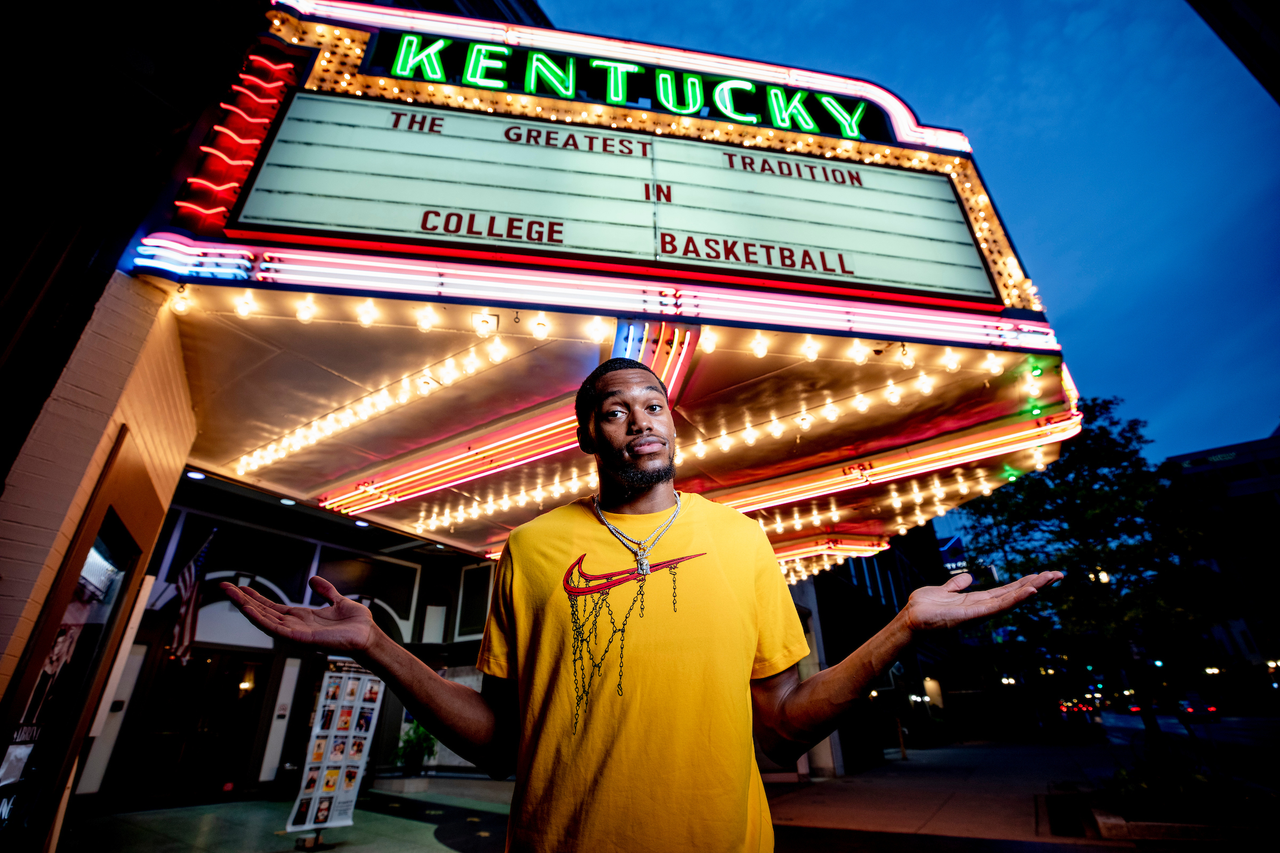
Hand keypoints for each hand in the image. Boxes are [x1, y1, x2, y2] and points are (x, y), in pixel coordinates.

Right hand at [221, 576, 377, 653]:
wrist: (368, 636)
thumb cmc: (356, 625)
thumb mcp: (338, 601)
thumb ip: (326, 591)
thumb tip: (313, 580)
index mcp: (301, 617)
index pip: (272, 607)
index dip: (256, 598)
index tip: (240, 588)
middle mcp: (295, 625)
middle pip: (263, 612)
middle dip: (243, 600)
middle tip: (225, 587)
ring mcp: (296, 633)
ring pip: (265, 620)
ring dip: (247, 608)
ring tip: (231, 595)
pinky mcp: (301, 639)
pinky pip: (276, 630)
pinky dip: (261, 620)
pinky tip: (248, 610)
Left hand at [902, 571, 1061, 632]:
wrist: (909, 619)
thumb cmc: (923, 608)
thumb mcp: (942, 591)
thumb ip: (955, 585)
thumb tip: (968, 577)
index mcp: (977, 600)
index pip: (1005, 590)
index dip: (1024, 583)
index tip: (1042, 574)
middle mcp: (982, 607)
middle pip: (1014, 594)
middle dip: (1037, 585)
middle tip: (1058, 574)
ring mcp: (980, 612)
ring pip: (1012, 599)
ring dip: (1033, 589)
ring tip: (1051, 578)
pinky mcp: (974, 615)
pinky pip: (999, 606)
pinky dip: (1016, 599)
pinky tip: (1031, 591)